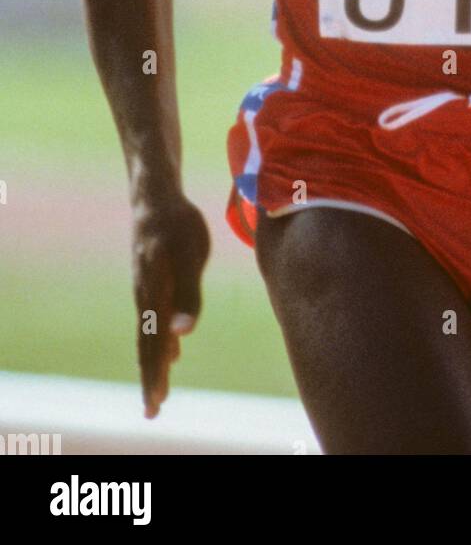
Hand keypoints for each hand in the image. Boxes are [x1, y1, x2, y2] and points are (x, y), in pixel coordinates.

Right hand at [131, 195, 210, 418]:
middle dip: (150, 378)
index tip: (155, 404)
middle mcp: (145, 297)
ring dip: (153, 362)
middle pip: (147, 346)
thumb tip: (184, 333)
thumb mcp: (190, 256)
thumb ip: (189, 295)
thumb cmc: (178, 225)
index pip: (154, 346)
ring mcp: (145, 289)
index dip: (155, 375)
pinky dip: (158, 339)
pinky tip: (171, 348)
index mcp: (155, 297)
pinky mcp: (150, 280)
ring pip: (148, 333)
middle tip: (152, 410)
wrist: (155, 196)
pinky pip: (151, 318)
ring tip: (158, 388)